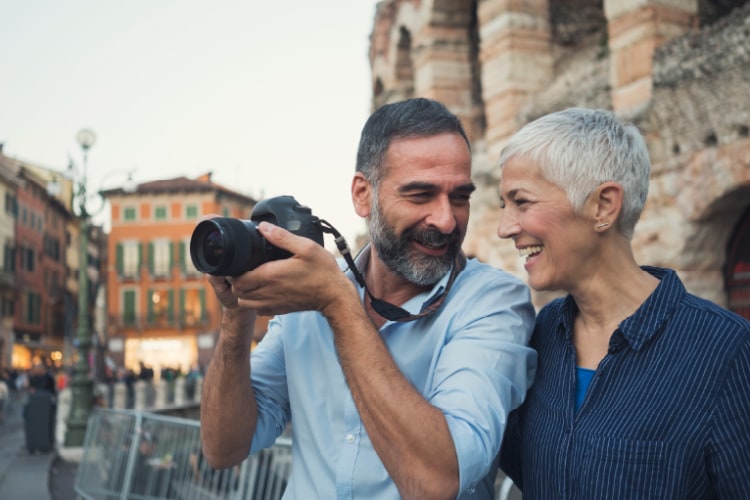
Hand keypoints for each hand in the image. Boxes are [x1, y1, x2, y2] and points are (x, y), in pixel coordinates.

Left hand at [226, 222, 353, 315]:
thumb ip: (282, 237)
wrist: (334, 296)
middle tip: (246, 269)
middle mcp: (268, 292)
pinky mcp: (279, 310)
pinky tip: (264, 291)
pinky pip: (257, 310)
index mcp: (271, 275)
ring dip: (244, 293)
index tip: (242, 262)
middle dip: (237, 281)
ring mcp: (273, 303)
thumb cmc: (322, 271)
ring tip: (253, 280)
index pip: (238, 278)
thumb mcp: (306, 247)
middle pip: (238, 292)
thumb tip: (263, 227)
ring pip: (245, 303)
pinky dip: (255, 302)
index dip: (235, 271)